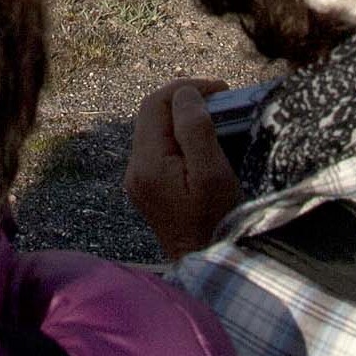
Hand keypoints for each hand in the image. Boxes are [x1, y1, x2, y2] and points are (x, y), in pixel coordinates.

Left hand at [126, 79, 244, 258]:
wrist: (208, 266)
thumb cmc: (216, 223)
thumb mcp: (212, 175)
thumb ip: (195, 130)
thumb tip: (186, 94)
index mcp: (146, 163)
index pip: (154, 104)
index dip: (186, 89)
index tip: (220, 90)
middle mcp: (135, 170)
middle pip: (152, 116)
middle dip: (184, 100)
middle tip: (221, 101)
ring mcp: (139, 181)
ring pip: (156, 131)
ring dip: (183, 118)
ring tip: (216, 117)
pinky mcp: (148, 190)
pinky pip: (160, 150)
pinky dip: (180, 137)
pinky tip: (203, 141)